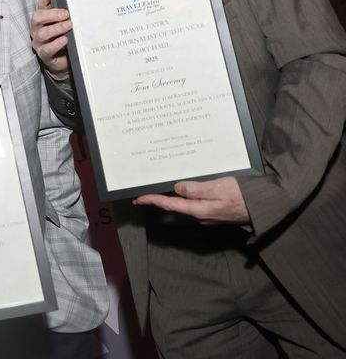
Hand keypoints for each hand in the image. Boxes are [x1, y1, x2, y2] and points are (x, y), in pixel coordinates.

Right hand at [30, 0, 70, 79]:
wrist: (63, 60)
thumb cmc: (63, 39)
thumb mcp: (66, 26)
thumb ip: (69, 18)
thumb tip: (81, 9)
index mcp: (43, 18)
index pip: (41, 4)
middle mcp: (38, 28)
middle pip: (38, 18)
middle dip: (51, 14)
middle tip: (65, 14)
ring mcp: (39, 41)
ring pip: (42, 33)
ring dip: (56, 28)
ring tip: (68, 26)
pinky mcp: (43, 54)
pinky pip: (47, 48)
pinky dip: (56, 44)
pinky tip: (64, 40)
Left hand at [134, 177, 249, 223]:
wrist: (263, 208)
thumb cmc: (243, 196)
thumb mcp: (218, 187)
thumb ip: (196, 189)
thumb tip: (177, 188)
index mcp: (199, 210)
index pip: (169, 205)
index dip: (153, 200)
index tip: (139, 198)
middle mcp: (200, 215)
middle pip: (175, 205)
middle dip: (159, 198)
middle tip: (144, 192)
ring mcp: (207, 214)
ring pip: (185, 204)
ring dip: (172, 197)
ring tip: (159, 189)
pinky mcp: (213, 211)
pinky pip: (195, 203)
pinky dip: (186, 196)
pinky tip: (183, 190)